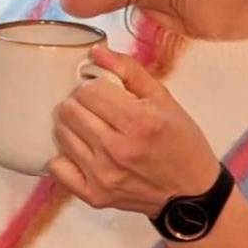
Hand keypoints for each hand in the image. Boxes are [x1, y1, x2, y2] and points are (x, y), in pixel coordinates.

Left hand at [48, 44, 220, 215]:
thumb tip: (95, 52)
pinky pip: (57, 168)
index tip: (102, 91)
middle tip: (95, 109)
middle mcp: (117, 149)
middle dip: (79, 103)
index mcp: (138, 121)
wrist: (191, 193)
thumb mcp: (164, 99)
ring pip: (61, 135)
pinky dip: (64, 157)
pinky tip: (82, 151)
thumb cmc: (181, 143)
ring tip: (91, 128)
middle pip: (69, 111)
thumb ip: (129, 71)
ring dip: (72, 126)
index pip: (87, 90)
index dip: (92, 85)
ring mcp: (103, 175)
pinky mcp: (94, 196)